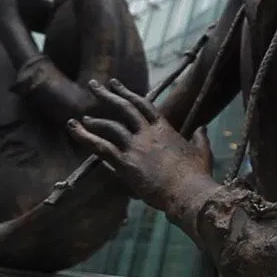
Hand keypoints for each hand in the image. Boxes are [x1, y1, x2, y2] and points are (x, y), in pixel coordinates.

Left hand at [67, 79, 214, 208]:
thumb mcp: (202, 152)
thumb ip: (200, 138)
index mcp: (164, 129)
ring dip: (95, 121)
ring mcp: (135, 147)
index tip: (115, 84)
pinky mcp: (126, 164)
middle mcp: (147, 134)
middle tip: (94, 86)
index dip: (128, 93)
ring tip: (82, 118)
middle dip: (107, 95)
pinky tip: (74, 130)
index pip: (143, 105)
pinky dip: (86, 137)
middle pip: (124, 108)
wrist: (188, 193)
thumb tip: (202, 128)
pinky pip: (101, 147)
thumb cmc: (197, 175)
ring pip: (110, 127)